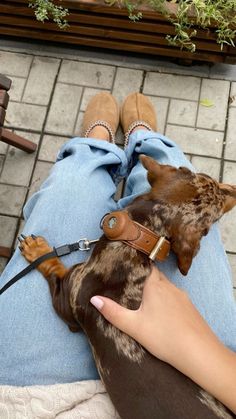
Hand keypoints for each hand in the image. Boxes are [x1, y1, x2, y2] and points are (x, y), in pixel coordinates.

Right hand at [90, 267, 235, 412]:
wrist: (199, 353)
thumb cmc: (165, 337)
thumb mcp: (134, 326)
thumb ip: (113, 312)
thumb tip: (94, 299)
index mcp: (155, 285)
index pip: (145, 266)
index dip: (134, 265)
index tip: (123, 267)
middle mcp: (170, 286)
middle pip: (154, 275)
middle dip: (142, 278)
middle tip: (128, 284)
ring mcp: (182, 296)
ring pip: (165, 286)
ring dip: (154, 289)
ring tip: (141, 298)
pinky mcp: (189, 308)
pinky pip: (174, 297)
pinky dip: (165, 300)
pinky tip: (161, 312)